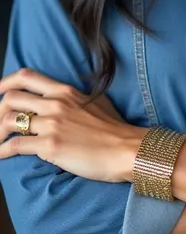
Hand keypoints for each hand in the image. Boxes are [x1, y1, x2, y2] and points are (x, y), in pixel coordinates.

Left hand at [0, 68, 146, 182]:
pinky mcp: (50, 145)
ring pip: (9, 120)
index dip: (6, 82)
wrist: (125, 148)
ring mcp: (52, 123)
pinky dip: (3, 151)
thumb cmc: (114, 128)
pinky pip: (16, 145)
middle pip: (11, 98)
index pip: (27, 76)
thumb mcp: (94, 101)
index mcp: (65, 91)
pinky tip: (1, 156)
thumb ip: (75, 99)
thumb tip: (68, 101)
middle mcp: (55, 103)